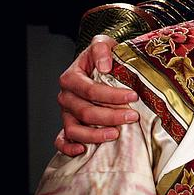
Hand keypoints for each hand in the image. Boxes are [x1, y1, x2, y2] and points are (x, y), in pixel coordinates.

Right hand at [54, 35, 138, 155]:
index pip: (91, 90)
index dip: (112, 95)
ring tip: (116, 134)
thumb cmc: (102, 57)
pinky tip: (83, 150)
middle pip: (85, 111)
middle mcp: (66, 96)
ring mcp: (66, 113)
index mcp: (71, 77)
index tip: (132, 97)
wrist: (100, 65)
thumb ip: (101, 48)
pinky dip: (68, 148)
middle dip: (111, 116)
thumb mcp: (103, 44)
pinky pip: (61, 141)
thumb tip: (104, 66)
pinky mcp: (67, 126)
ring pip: (74, 129)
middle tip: (132, 117)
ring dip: (95, 135)